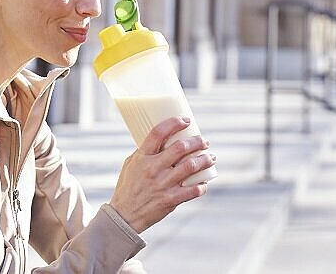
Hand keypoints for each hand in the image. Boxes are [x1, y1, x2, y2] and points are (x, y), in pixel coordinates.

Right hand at [109, 116, 214, 232]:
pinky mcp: (170, 200)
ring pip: (191, 166)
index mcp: (142, 157)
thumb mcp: (130, 164)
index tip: (185, 120)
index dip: (174, 123)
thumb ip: (144, 152)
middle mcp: (153, 168)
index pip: (158, 133)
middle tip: (204, 141)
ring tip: (211, 157)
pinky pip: (193, 190)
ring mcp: (163, 184)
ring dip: (205, 160)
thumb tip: (162, 141)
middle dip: (196, 141)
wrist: (125, 214)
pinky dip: (202, 185)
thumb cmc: (128, 186)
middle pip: (180, 147)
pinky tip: (205, 182)